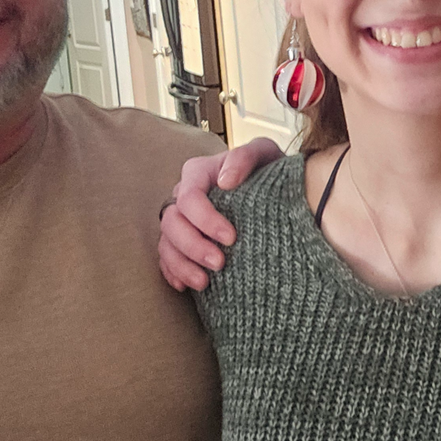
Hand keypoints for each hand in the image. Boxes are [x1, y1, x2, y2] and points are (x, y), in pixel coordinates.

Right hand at [157, 138, 283, 290]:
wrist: (274, 189)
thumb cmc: (266, 169)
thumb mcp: (263, 153)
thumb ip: (245, 157)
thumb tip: (225, 181)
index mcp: (198, 173)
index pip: (189, 198)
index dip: (205, 220)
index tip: (231, 237)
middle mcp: (183, 196)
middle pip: (172, 223)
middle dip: (193, 246)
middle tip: (220, 263)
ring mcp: (181, 219)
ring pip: (166, 243)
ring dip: (182, 265)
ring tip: (204, 282)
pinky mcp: (183, 240)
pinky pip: (166, 258)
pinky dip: (173, 272)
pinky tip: (186, 286)